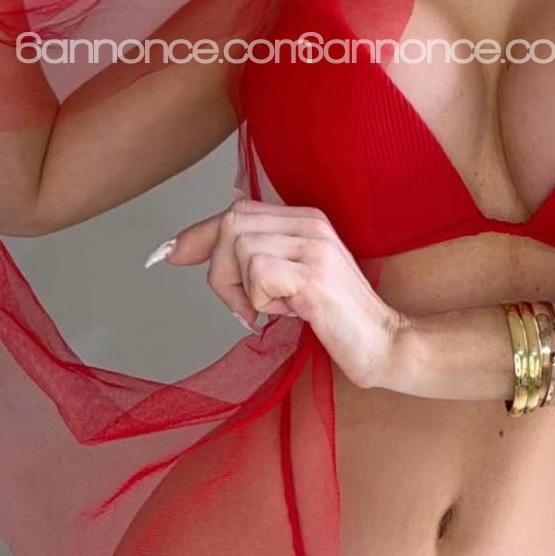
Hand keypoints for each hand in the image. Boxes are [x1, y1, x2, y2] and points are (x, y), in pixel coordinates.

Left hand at [150, 197, 406, 389]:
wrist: (384, 344)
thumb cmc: (336, 319)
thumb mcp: (290, 280)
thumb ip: (254, 260)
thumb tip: (186, 249)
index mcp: (306, 220)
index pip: (237, 211)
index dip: (198, 233)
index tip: (170, 254)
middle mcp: (310, 224)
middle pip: (230, 224)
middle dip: (218, 270)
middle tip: (241, 305)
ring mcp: (314, 248)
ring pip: (238, 249)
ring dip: (239, 291)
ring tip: (268, 311)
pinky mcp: (314, 276)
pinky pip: (257, 274)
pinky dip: (258, 301)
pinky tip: (285, 314)